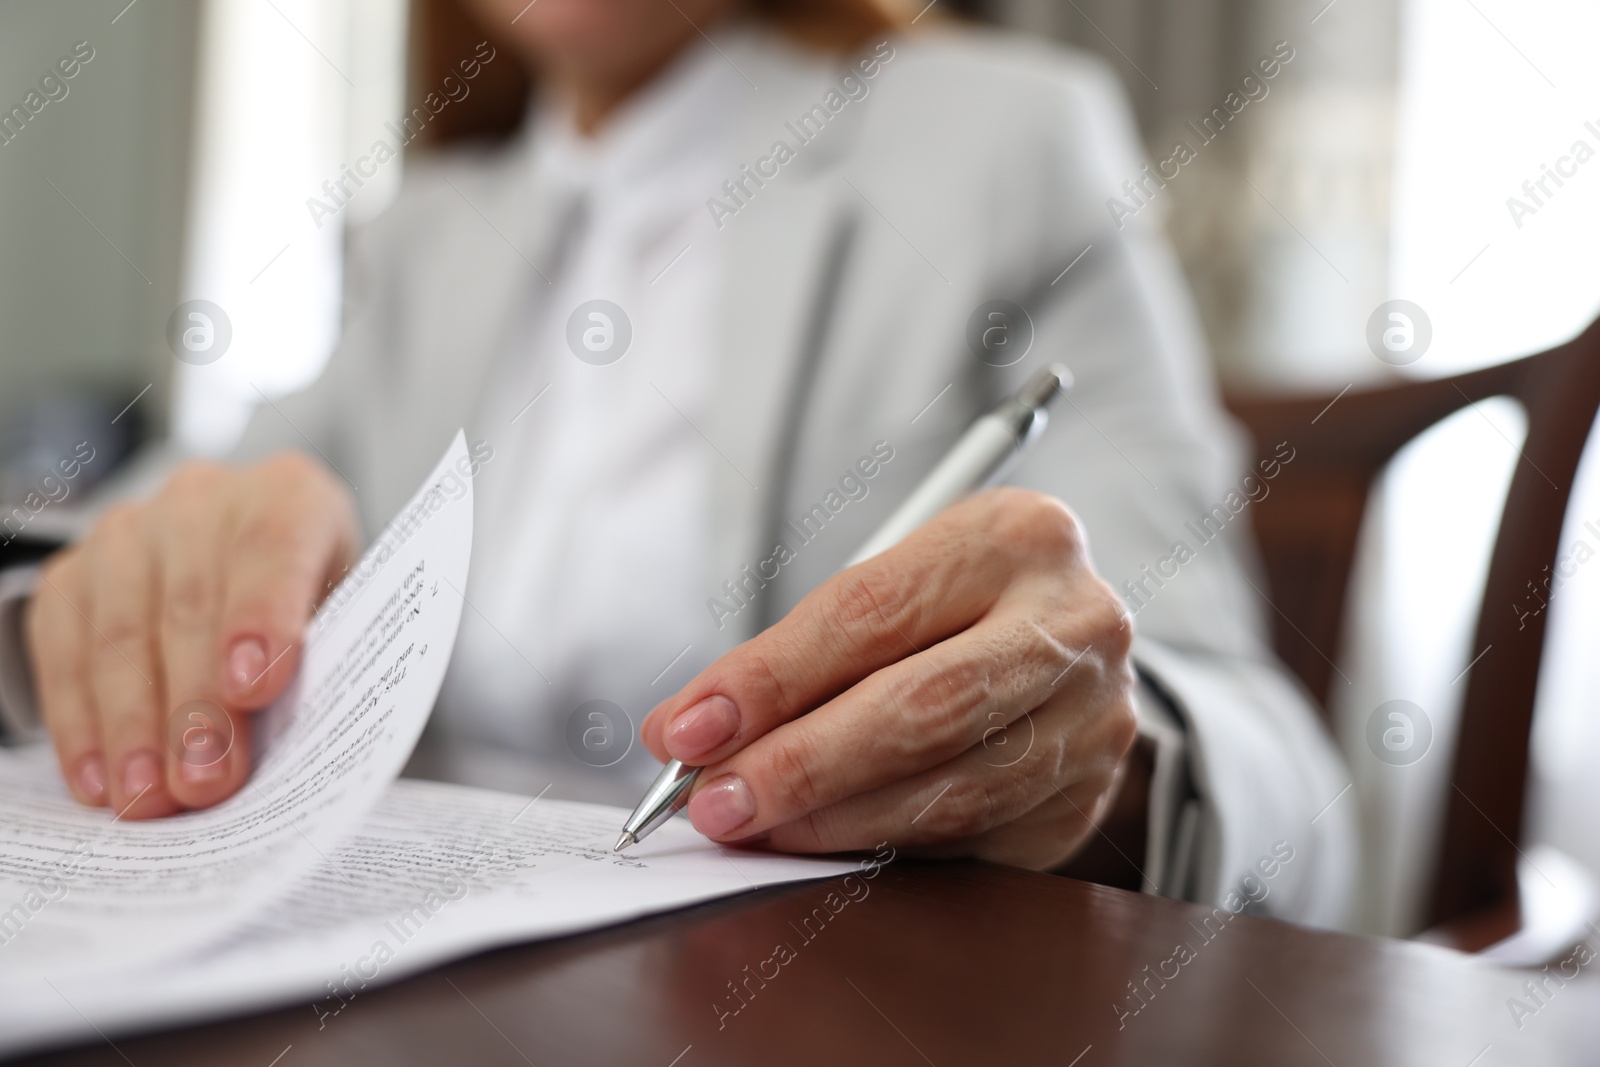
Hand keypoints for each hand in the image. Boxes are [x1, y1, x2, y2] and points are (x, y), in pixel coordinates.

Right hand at [26, 454, 357, 818]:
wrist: (250, 568)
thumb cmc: (310, 604)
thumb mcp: (345, 620)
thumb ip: (327, 664)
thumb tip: (303, 752)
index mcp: (290, 497)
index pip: (273, 546)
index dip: (262, 616)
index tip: (254, 689)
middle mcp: (204, 501)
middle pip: (191, 605)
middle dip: (195, 707)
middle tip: (203, 783)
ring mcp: (129, 534)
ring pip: (122, 634)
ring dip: (133, 727)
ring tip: (149, 797)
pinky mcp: (72, 576)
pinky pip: (64, 653)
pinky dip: (80, 723)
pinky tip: (98, 779)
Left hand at [641, 488, 1138, 868]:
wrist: (1069, 645)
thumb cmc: (953, 608)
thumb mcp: (890, 589)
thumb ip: (794, 654)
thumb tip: (683, 735)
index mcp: (1018, 538)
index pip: (873, 614)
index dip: (771, 680)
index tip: (689, 730)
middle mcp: (1075, 624)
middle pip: (921, 710)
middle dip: (800, 765)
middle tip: (714, 802)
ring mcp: (1095, 719)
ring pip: (948, 792)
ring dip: (832, 823)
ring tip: (753, 828)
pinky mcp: (1087, 799)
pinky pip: (969, 841)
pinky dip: (885, 848)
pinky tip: (826, 845)